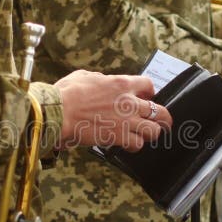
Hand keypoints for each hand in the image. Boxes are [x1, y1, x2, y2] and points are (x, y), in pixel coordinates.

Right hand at [54, 70, 172, 151]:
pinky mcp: (118, 136)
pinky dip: (134, 146)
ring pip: (153, 130)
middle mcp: (129, 102)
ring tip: (144, 136)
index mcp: (121, 83)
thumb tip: (102, 81)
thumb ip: (99, 79)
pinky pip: (137, 144)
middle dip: (162, 118)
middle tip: (161, 123)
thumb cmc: (66, 93)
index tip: (146, 98)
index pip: (148, 85)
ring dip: (149, 133)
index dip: (149, 93)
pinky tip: (128, 145)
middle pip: (159, 111)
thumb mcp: (84, 76)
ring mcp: (126, 120)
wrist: (58, 111)